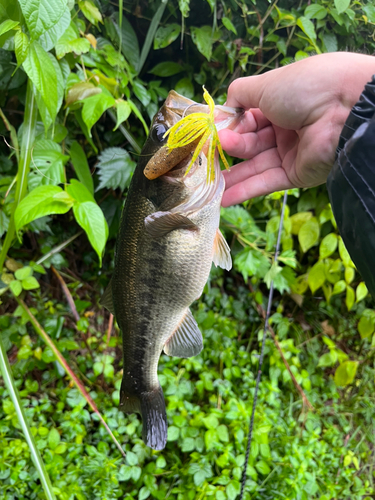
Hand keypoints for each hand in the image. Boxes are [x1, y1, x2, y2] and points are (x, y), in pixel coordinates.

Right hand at [219, 52, 374, 206]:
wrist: (344, 108)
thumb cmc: (304, 87)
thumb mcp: (266, 84)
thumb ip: (239, 95)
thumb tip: (222, 110)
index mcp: (282, 102)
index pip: (249, 117)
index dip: (232, 124)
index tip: (215, 130)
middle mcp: (286, 128)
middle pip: (250, 142)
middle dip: (231, 146)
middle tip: (215, 148)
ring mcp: (291, 153)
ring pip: (255, 165)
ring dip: (232, 174)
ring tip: (209, 180)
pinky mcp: (296, 175)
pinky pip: (267, 182)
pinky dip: (245, 190)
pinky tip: (223, 198)